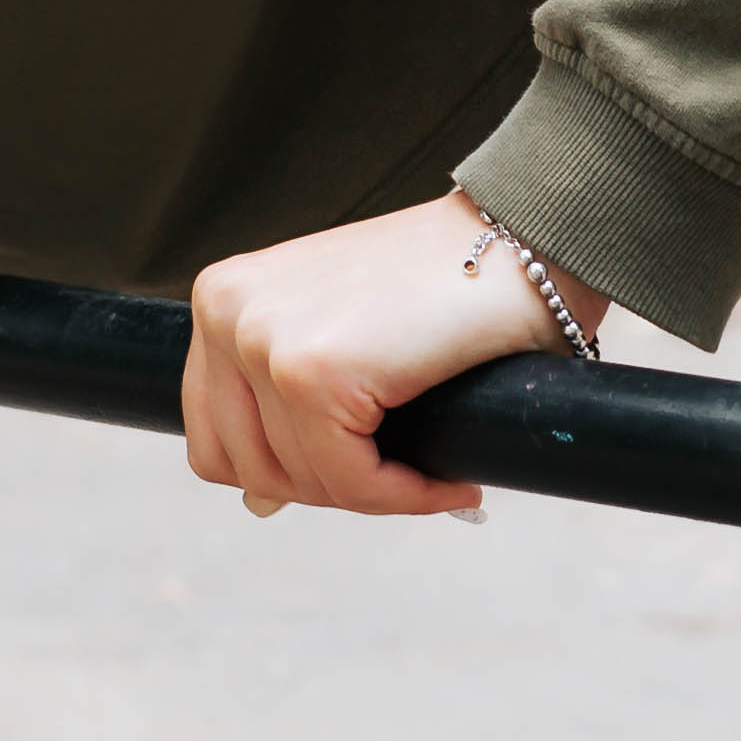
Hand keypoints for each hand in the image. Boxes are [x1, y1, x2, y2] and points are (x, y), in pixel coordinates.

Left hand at [181, 195, 605, 520]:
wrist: (526, 237)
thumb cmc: (449, 285)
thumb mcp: (339, 331)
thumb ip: (283, 404)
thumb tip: (258, 503)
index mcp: (221, 301)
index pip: (213, 441)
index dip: (293, 473)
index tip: (364, 463)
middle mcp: (225, 312)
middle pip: (247, 468)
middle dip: (332, 485)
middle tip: (404, 473)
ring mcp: (262, 340)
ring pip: (298, 482)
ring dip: (374, 493)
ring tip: (432, 471)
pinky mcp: (314, 373)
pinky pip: (349, 481)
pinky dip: (403, 496)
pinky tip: (448, 481)